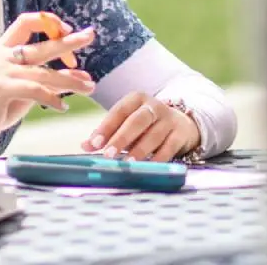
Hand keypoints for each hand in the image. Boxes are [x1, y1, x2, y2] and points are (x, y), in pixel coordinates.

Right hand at [0, 11, 96, 154]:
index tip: (67, 31)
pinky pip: (35, 91)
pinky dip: (52, 99)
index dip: (48, 23)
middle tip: (89, 36)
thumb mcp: (20, 87)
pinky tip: (62, 107)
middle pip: (40, 45)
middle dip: (68, 42)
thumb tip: (81, 76)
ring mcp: (0, 71)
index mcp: (2, 49)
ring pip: (43, 73)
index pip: (25, 22)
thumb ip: (44, 79)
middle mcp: (1, 56)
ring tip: (90, 87)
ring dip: (70, 80)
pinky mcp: (0, 89)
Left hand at [83, 92, 200, 160]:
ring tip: (126, 163)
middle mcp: (154, 106)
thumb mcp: (125, 122)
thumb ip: (105, 133)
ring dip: (139, 151)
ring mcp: (170, 119)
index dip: (105, 127)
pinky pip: (169, 148)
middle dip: (121, 138)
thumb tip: (85, 146)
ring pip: (153, 136)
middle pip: (137, 121)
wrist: (181, 123)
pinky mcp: (181, 134)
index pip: (118, 111)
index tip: (94, 144)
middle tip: (108, 154)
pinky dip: (157, 159)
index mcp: (135, 99)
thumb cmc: (145, 124)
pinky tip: (147, 167)